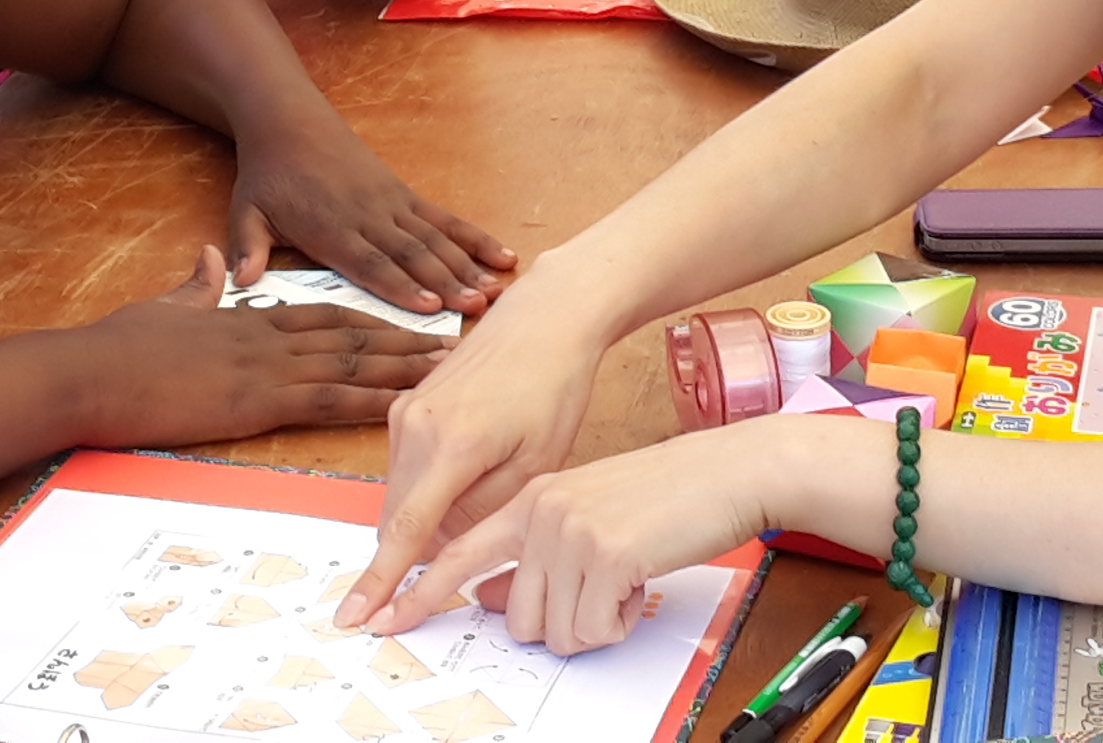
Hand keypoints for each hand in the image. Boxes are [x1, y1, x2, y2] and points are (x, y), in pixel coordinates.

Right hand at [73, 246, 454, 447]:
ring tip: (446, 370)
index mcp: (248, 320)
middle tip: (454, 344)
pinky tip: (400, 406)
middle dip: (405, 340)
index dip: (372, 320)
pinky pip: (325, 398)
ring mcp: (265, 369)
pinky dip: (367, 399)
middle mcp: (267, 339)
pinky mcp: (255, 400)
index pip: (325, 316)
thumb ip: (198, 287)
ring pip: (350, 362)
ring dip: (401, 367)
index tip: (408, 320)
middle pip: (352, 336)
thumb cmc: (117, 348)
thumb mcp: (166, 309)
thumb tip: (216, 259)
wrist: (89, 372)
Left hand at [230, 116, 514, 315]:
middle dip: (446, 281)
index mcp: (330, 228)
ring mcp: (392, 204)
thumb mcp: (247, 211)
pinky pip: (444, 218)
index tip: (429, 306)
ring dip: (466, 265)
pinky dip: (473, 237)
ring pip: (435, 238)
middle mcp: (368, 217)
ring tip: (493, 290)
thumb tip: (240, 282)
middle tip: (476, 306)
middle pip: (412, 254)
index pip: (369, 262)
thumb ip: (248, 248)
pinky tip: (501, 255)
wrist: (290, 122)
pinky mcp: (404, 194)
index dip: (400, 285)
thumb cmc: (269, 174)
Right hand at [334, 270, 606, 627]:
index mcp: (452, 445)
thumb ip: (483, 513)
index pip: (406, 532)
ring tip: (484, 494)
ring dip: (425, 516)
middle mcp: (416, 426)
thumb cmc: (552, 388)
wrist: (543, 320)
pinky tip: (469, 473)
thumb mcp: (535, 464)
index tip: (357, 617)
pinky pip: (405, 467)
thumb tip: (440, 550)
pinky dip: (426, 487)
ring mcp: (405, 411)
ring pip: (400, 493)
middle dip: (412, 552)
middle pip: (396, 518)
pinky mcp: (406, 404)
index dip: (381, 581)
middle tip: (444, 565)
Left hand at [365, 424, 777, 650]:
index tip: (375, 620)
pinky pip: (592, 630)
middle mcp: (539, 510)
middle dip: (562, 623)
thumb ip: (535, 554)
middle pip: (515, 616)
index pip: (455, 554)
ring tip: (625, 582)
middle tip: (603, 593)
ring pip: (552, 630)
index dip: (413, 593)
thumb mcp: (586, 517)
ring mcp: (568, 529)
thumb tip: (494, 600)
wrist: (727, 472)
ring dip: (593, 625)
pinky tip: (640, 585)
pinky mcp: (604, 552)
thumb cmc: (666, 496)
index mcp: (528, 498)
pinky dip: (619, 624)